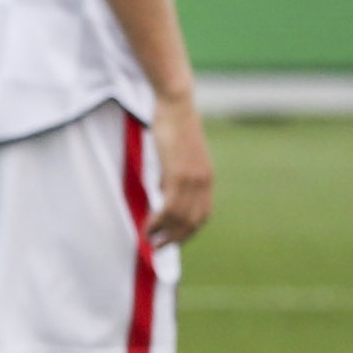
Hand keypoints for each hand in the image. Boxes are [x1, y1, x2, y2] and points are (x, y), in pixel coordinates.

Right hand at [142, 97, 215, 247]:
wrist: (177, 104)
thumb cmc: (173, 124)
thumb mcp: (177, 155)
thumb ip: (173, 175)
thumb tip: (161, 190)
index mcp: (206, 178)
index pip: (202, 215)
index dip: (188, 231)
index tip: (173, 240)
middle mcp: (204, 182)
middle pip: (193, 221)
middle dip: (176, 239)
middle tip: (158, 249)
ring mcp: (193, 180)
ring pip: (180, 218)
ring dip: (164, 234)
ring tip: (149, 242)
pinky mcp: (179, 175)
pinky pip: (169, 207)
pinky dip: (158, 222)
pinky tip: (146, 227)